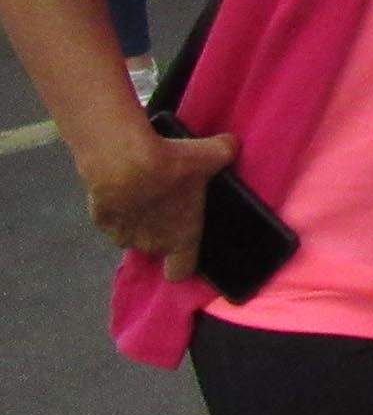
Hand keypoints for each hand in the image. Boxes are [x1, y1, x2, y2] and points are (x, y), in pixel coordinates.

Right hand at [83, 128, 236, 281]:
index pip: (182, 270)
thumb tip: (230, 144)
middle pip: (158, 245)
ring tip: (145, 189)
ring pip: (133, 232)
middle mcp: (150, 244)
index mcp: (181, 238)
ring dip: (138, 217)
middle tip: (169, 201)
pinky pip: (111, 216)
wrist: (122, 159)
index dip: (185, 261)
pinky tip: (123, 183)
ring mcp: (121, 235)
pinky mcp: (99, 220)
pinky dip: (116, 203)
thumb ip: (225, 152)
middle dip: (163, 227)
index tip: (187, 247)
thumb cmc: (172, 166)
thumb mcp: (212, 154)